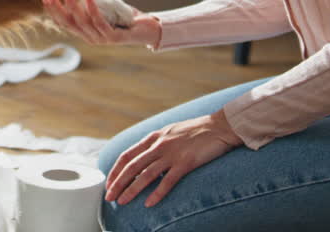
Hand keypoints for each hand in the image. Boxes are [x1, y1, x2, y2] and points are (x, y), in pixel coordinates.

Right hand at [42, 0, 160, 46]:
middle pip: (70, 23)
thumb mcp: (99, 4)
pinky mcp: (113, 38)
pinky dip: (93, 10)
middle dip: (58, 9)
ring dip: (73, 7)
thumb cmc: (121, 17)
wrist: (145, 28)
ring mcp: (101, 39)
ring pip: (83, 23)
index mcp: (85, 32)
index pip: (64, 22)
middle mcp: (90, 38)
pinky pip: (100, 23)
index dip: (53, 11)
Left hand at [105, 109, 243, 207]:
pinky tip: (149, 204)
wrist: (220, 126)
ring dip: (132, 190)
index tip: (109, 183)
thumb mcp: (170, 132)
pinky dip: (157, 193)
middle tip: (109, 197)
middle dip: (118, 183)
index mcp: (153, 137)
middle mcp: (159, 145)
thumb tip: (144, 156)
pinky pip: (168, 181)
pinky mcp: (185, 163)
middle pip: (132, 167)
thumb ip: (156, 143)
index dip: (115, 170)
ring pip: (145, 175)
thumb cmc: (196, 130)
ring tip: (122, 202)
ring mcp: (172, 154)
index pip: (127, 155)